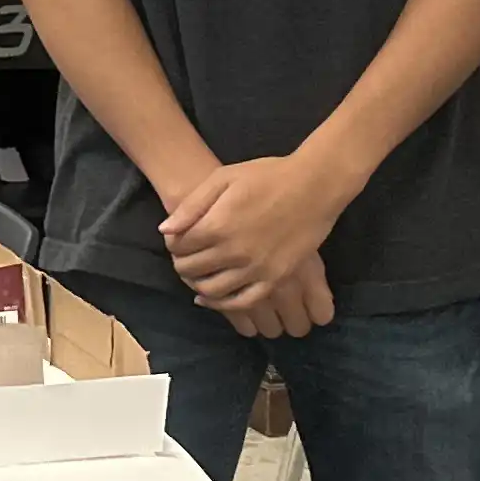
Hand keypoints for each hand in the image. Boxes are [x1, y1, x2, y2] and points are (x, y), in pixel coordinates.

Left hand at [161, 147, 358, 332]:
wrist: (314, 186)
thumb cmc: (267, 176)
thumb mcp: (223, 178)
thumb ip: (192, 206)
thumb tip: (165, 231)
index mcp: (217, 225)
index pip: (178, 246)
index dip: (173, 244)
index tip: (176, 240)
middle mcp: (233, 252)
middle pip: (192, 269)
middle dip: (182, 264)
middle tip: (184, 258)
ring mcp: (255, 268)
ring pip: (212, 290)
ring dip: (197, 285)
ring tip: (197, 275)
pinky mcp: (275, 279)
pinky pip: (242, 302)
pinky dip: (222, 304)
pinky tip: (212, 298)